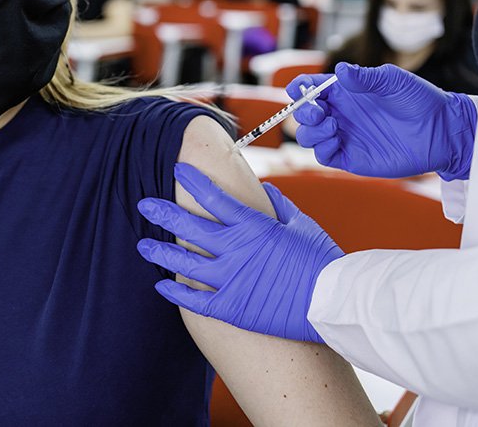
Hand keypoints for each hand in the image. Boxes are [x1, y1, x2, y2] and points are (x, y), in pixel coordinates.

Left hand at [136, 163, 342, 342]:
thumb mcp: (302, 224)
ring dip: (160, 252)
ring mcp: (231, 279)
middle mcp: (236, 249)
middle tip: (145, 204)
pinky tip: (161, 285)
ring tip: (142, 244)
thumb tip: (263, 189)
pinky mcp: (232, 307)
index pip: (213, 196)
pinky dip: (175, 293)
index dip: (192, 180)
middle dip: (164, 213)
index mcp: (252, 225)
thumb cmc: (321, 261)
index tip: (178, 170)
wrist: (334, 303)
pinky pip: (195, 300)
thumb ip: (278, 205)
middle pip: (190, 226)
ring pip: (185, 263)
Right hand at [286, 63, 476, 180]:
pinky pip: (323, 156)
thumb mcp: (393, 81)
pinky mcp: (350, 157)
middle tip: (319, 112)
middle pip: (303, 115)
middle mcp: (339, 113)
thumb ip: (365, 78)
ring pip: (308, 136)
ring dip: (311, 131)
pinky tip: (337, 140)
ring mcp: (343, 136)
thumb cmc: (420, 100)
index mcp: (344, 92)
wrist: (441, 131)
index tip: (296, 89)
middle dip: (303, 112)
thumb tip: (340, 70)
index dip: (298, 87)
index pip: (310, 88)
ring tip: (334, 126)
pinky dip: (321, 149)